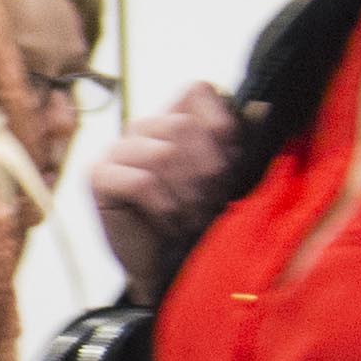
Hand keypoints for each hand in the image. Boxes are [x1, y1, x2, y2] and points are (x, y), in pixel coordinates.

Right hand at [100, 79, 247, 266]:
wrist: (167, 270)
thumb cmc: (199, 220)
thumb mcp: (231, 179)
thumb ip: (243, 143)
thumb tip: (263, 108)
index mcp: (175, 119)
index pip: (198, 90)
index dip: (221, 126)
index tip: (229, 167)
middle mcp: (143, 128)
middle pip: (182, 126)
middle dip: (207, 172)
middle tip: (211, 204)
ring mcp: (116, 150)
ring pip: (163, 153)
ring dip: (187, 194)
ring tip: (192, 218)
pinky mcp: (97, 177)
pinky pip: (141, 181)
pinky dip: (165, 207)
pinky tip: (170, 224)